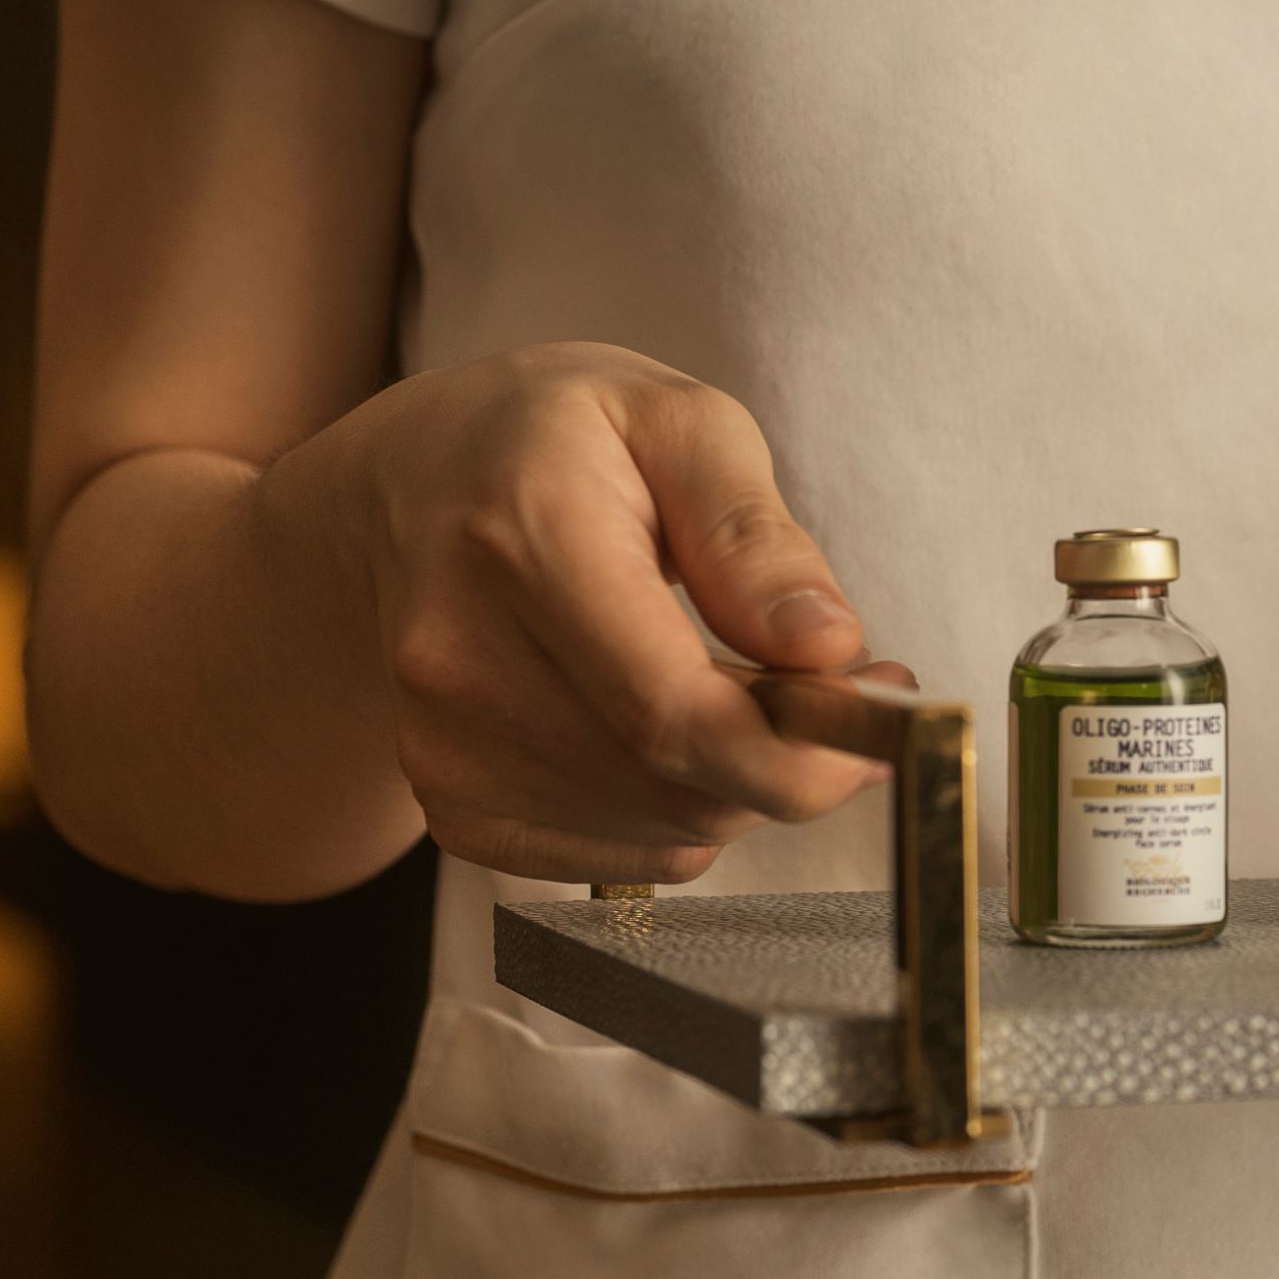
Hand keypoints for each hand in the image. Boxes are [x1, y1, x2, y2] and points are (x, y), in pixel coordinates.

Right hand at [319, 342, 888, 882]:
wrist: (407, 489)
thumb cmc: (559, 441)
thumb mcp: (676, 421)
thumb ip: (754, 535)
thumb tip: (828, 648)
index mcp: (524, 535)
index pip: (672, 711)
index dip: (797, 751)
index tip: (871, 715)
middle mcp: (459, 654)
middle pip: (674, 784)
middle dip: (787, 761)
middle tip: (831, 694)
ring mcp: (441, 742)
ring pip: (658, 833)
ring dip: (736, 785)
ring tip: (745, 692)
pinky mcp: (448, 800)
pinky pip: (614, 857)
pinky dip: (675, 815)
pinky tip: (669, 731)